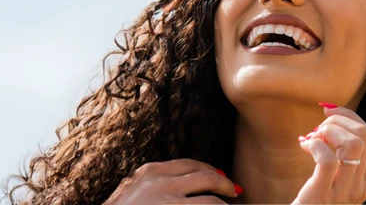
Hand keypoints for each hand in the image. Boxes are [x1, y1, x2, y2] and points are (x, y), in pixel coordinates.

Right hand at [104, 158, 241, 204]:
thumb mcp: (130, 192)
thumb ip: (150, 185)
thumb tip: (175, 187)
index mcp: (150, 172)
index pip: (188, 164)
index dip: (209, 170)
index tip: (220, 176)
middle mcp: (161, 182)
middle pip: (206, 176)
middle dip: (224, 183)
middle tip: (235, 191)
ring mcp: (168, 200)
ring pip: (211, 201)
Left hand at [293, 103, 365, 204]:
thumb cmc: (311, 204)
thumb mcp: (331, 182)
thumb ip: (337, 158)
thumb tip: (330, 119)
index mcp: (364, 182)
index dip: (350, 117)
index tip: (329, 114)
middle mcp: (360, 188)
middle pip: (365, 135)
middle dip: (340, 120)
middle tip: (318, 128)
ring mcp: (343, 194)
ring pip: (353, 143)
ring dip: (329, 130)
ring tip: (312, 138)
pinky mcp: (322, 197)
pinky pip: (327, 159)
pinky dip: (315, 144)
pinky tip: (304, 146)